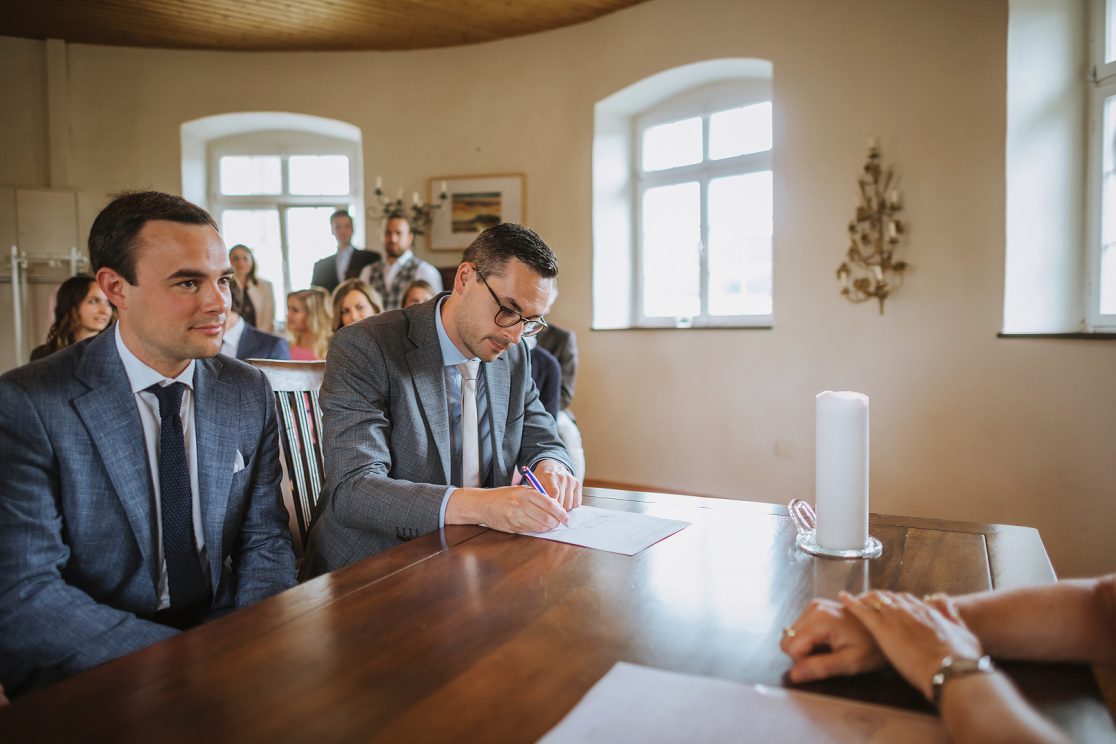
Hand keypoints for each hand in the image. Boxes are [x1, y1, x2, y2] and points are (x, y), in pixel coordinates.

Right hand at [447, 484, 568, 532]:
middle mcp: (521, 504)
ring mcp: (516, 516)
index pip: (549, 503)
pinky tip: (538, 527)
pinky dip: (537, 530)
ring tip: (549, 525)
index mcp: (526, 492)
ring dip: (547, 527)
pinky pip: (530, 530)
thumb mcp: (520, 490)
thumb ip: (536, 496)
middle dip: (556, 522)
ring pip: (539, 526)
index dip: (560, 512)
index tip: (566, 517)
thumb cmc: (503, 496)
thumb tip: (555, 506)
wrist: (483, 504)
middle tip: (559, 523)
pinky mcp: (512, 526)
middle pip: (547, 517)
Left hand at [531, 459, 581, 511]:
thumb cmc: (542, 479)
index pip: (554, 495)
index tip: (547, 509)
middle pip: (562, 502)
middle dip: (556, 508)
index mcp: (550, 476)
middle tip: (551, 507)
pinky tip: (565, 501)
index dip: (551, 505)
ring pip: (570, 504)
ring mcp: (571, 481)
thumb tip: (543, 509)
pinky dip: (571, 505)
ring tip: (557, 503)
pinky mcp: (577, 484)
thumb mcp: (535, 484)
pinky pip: (577, 503)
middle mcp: (562, 478)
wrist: (552, 467)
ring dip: (563, 507)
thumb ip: (538, 495)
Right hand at [781, 598, 885, 682]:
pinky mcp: (815, 608)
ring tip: (830, 648)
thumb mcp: (850, 662)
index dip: (804, 661)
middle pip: (788, 640)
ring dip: (806, 647)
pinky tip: (828, 641)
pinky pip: (800, 630)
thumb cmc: (873, 646)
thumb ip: (821, 667)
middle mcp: (813, 608)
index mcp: (819, 619)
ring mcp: (814, 606)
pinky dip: (809, 639)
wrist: (886, 627)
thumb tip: (794, 675)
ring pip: (792, 635)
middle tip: (828, 657)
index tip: (826, 662)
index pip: (791, 647)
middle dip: (803, 654)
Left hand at [841, 590, 983, 699]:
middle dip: (881, 599)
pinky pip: (862, 611)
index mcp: (929, 612)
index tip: (893, 604)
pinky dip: (851, 602)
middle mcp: (911, 610)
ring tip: (855, 598)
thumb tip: (948, 604)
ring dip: (865, 598)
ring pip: (876, 600)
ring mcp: (896, 618)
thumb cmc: (961, 659)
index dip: (899, 602)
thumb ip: (954, 618)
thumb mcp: (965, 634)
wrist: (952, 669)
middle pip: (891, 598)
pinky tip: (843, 598)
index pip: (909, 600)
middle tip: (870, 600)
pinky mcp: (883, 629)